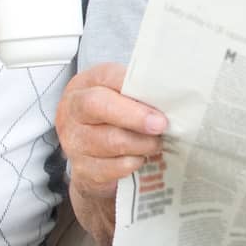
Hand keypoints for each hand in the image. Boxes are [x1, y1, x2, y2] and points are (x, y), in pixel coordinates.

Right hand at [57, 62, 167, 245]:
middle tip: (161, 125)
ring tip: (156, 143)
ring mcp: (73, 141)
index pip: (106, 76)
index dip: (133, 84)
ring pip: (109, 140)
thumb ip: (139, 93)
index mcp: (86, 84)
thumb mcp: (122, 99)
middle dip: (135, 115)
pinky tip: (141, 158)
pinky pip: (111, 167)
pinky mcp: (81, 169)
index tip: (159, 96)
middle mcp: (73, 110)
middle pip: (97, 105)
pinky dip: (132, 163)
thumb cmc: (114, 120)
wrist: (92, 160)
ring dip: (141, 143)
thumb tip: (172, 94)